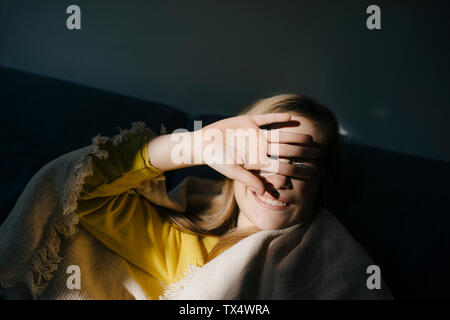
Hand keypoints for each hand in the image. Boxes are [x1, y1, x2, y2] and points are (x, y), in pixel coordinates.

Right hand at [200, 113, 319, 193]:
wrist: (205, 144)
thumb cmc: (217, 160)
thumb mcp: (232, 171)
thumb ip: (248, 179)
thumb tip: (262, 191)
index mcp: (258, 160)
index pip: (281, 164)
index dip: (297, 168)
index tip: (312, 171)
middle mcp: (260, 148)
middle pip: (286, 149)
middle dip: (303, 152)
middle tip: (320, 153)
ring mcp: (256, 135)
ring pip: (280, 135)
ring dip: (294, 135)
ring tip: (310, 136)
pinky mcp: (249, 122)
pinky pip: (266, 120)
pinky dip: (277, 118)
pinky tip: (291, 118)